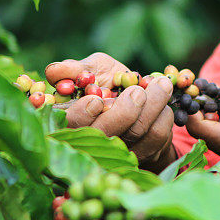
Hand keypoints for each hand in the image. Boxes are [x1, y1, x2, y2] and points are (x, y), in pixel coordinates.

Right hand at [45, 53, 176, 170]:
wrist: (139, 91)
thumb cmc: (109, 79)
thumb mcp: (93, 68)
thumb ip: (77, 68)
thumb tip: (55, 72)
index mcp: (73, 119)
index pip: (69, 125)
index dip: (80, 115)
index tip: (95, 100)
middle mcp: (94, 139)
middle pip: (106, 134)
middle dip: (125, 111)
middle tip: (138, 90)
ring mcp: (120, 150)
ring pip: (137, 133)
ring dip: (153, 106)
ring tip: (161, 84)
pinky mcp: (144, 152)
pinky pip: (158, 136)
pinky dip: (164, 115)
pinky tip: (164, 102)